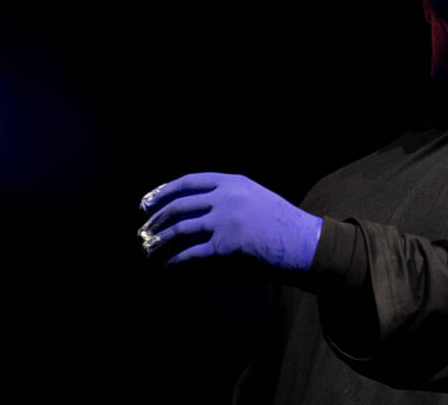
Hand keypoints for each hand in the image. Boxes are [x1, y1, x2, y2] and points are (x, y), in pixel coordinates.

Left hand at [137, 172, 322, 269]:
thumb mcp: (255, 197)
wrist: (304, 243)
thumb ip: (228, 197)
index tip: (148, 200)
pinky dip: (175, 262)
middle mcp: (226, 198)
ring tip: (148, 249)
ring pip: (180, 229)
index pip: (189, 181)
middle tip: (143, 229)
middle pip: (180, 205)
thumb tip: (195, 209)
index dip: (164, 191)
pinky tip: (167, 267)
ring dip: (159, 240)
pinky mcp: (226, 247)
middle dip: (156, 218)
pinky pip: (191, 254)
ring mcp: (225, 222)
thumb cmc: (281, 223)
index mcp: (233, 181)